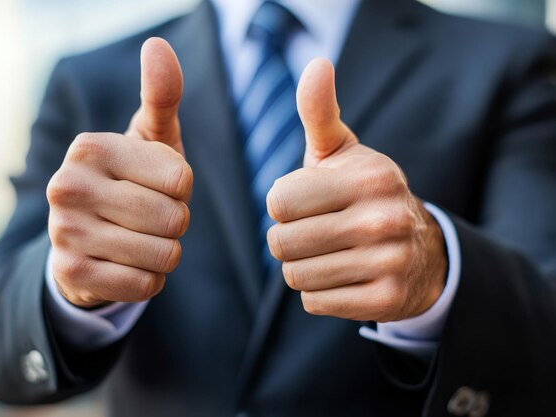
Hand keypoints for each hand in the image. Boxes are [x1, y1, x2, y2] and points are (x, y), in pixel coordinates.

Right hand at [47, 38, 191, 307]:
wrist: (88, 237)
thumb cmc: (131, 180)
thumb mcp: (149, 139)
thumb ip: (161, 96)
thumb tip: (157, 45)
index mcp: (89, 148)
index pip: (181, 180)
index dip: (182, 190)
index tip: (157, 186)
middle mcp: (66, 186)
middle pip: (174, 219)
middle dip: (176, 223)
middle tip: (150, 217)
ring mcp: (63, 232)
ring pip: (164, 256)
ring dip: (166, 253)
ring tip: (141, 239)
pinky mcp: (71, 274)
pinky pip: (146, 286)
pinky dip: (150, 279)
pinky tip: (130, 265)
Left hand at [266, 59, 446, 321]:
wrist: (420, 248)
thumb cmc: (362, 194)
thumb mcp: (343, 152)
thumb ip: (320, 112)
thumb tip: (317, 64)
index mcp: (369, 177)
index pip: (278, 202)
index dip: (282, 204)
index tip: (305, 202)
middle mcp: (384, 219)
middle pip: (281, 243)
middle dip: (287, 239)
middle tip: (314, 231)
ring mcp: (389, 263)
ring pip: (295, 276)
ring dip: (301, 266)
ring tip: (328, 252)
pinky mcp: (386, 300)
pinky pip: (314, 302)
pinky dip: (319, 291)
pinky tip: (343, 274)